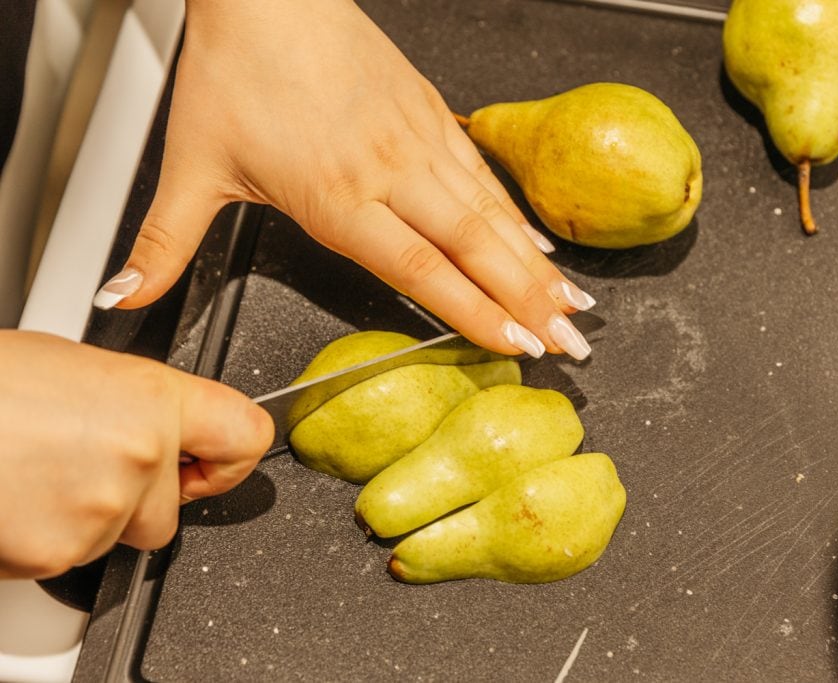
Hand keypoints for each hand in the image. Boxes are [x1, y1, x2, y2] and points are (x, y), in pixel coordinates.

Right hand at [0, 331, 272, 579]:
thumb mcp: (80, 368)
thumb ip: (140, 404)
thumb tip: (166, 427)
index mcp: (153, 401)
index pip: (245, 436)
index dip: (229, 458)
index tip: (212, 462)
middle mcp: (139, 457)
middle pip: (168, 511)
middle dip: (133, 499)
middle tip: (78, 462)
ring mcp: (98, 512)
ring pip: (114, 536)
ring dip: (82, 516)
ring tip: (32, 469)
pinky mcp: (55, 555)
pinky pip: (66, 558)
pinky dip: (42, 538)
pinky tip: (14, 495)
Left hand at [93, 0, 593, 359]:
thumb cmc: (236, 71)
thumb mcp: (192, 165)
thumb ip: (163, 242)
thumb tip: (123, 295)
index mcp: (335, 195)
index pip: (419, 267)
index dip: (473, 311)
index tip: (516, 344)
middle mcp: (389, 171)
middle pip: (474, 247)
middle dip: (529, 302)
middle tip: (571, 343)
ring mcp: (417, 141)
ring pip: (491, 214)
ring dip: (537, 264)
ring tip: (575, 302)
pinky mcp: (428, 115)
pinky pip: (483, 175)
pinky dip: (517, 215)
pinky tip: (539, 243)